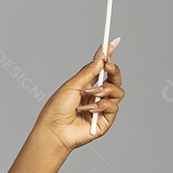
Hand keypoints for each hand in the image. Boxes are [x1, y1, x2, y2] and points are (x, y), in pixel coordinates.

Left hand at [35, 38, 123, 152]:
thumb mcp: (72, 85)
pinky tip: (88, 110)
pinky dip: (101, 105)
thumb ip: (88, 71)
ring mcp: (102, 108)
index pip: (101, 69)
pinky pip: (113, 106)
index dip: (108, 57)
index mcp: (86, 85)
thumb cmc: (56, 109)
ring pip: (118, 91)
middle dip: (113, 70)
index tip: (113, 43)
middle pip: (114, 79)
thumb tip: (101, 56)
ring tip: (90, 94)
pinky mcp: (105, 120)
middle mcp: (95, 95)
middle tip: (108, 65)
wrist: (54, 130)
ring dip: (105, 90)